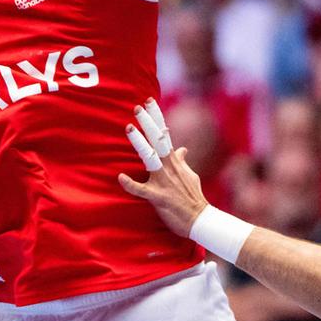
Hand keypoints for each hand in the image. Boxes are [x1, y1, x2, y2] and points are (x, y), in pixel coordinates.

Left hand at [118, 100, 208, 237]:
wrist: (200, 219)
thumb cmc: (193, 198)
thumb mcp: (191, 176)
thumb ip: (182, 161)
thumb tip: (182, 149)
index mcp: (174, 161)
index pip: (164, 133)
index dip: (156, 117)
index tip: (148, 101)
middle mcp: (169, 167)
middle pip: (158, 140)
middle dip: (148, 122)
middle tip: (137, 107)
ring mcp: (164, 182)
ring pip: (150, 158)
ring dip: (139, 143)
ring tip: (129, 128)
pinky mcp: (158, 197)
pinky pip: (141, 190)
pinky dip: (130, 184)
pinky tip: (120, 177)